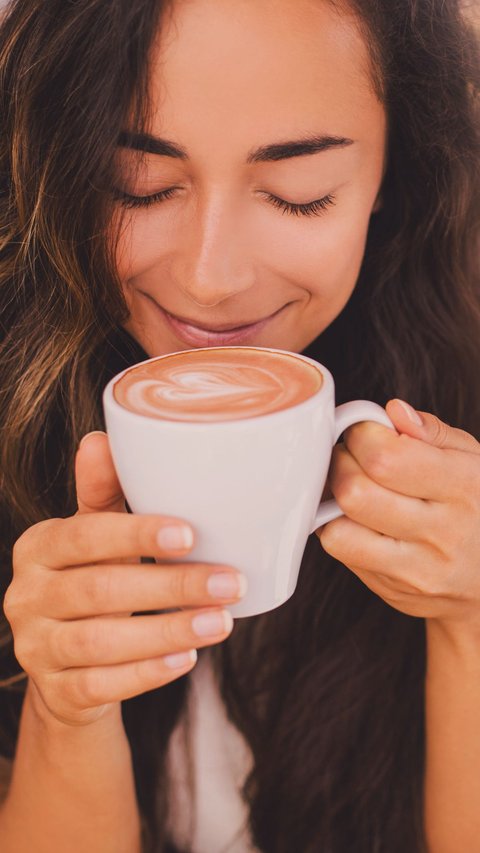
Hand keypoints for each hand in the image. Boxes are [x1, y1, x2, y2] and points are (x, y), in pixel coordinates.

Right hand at [4, 432, 245, 726]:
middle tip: (229, 582)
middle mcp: (25, 596)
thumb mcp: (96, 537)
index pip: (84, 536)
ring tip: (221, 621)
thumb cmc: (94, 580)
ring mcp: (35, 648)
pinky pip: (101, 685)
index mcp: (38, 547)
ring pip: (101, 641)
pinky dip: (147, 673)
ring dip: (168, 631)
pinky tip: (187, 659)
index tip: (191, 534)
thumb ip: (102, 494)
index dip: (136, 534)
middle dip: (171, 587)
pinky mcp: (54, 691)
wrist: (67, 665)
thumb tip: (100, 438)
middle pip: (100, 590)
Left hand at [316, 399, 479, 633]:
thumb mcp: (474, 461)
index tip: (367, 431)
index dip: (363, 435)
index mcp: (465, 488)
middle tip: (354, 457)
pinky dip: (337, 527)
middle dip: (341, 463)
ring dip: (333, 500)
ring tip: (354, 488)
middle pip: (355, 492)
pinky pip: (341, 551)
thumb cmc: (478, 508)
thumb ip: (432, 432)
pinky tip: (358, 518)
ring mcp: (417, 569)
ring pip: (340, 528)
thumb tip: (393, 411)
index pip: (387, 457)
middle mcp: (442, 532)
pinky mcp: (392, 590)